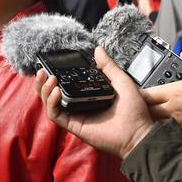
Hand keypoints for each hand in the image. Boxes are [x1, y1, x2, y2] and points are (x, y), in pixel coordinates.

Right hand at [34, 47, 155, 159]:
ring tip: (50, 79)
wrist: (138, 133)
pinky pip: (55, 115)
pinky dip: (52, 103)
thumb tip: (98, 49)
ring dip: (45, 91)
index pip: (66, 84)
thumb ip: (108, 66)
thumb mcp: (121, 81)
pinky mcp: (74, 126)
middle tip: (43, 71)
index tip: (52, 65)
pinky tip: (57, 92)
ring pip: (50, 104)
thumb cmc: (134, 111)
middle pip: (52, 94)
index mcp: (88, 95)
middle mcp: (78, 105)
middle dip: (44, 83)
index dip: (56, 75)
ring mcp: (75, 116)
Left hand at [140, 52, 181, 139]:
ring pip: (156, 121)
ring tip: (152, 111)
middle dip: (142, 106)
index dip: (137, 93)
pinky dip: (166, 125)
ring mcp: (178, 123)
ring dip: (152, 116)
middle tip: (140, 102)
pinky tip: (170, 120)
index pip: (146, 94)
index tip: (134, 91)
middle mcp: (172, 109)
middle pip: (147, 110)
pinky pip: (169, 129)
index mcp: (174, 93)